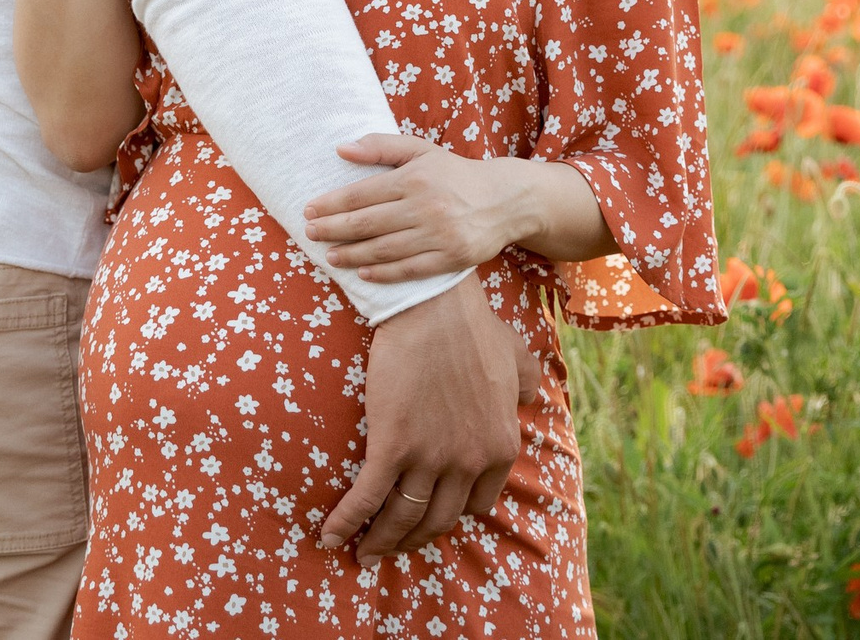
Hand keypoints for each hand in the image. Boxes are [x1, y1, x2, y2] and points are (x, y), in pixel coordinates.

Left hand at [303, 133, 535, 281]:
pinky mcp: (452, 258)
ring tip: (330, 257)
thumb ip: (381, 146)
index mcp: (413, 178)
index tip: (309, 210)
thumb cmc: (454, 174)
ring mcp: (439, 234)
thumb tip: (341, 149)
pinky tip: (363, 273)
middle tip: (310, 234)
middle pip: (367, 223)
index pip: (361, 194)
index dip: (331, 204)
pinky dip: (384, 273)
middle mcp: (424, 206)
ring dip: (352, 254)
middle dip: (333, 230)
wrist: (505, 199)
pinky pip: (410, 270)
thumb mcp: (421, 150)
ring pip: (384, 249)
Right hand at [321, 278, 527, 560]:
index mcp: (499, 447)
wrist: (433, 307)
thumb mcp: (516, 358)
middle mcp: (468, 462)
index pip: (475, 504)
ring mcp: (430, 457)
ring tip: (364, 552)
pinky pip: (367, 498)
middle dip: (413, 539)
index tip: (431, 515)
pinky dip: (346, 521)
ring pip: (403, 517)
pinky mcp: (392, 445)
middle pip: (438, 520)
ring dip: (381, 541)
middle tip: (393, 544)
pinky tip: (330, 535)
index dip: (450, 513)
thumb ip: (527, 384)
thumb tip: (530, 397)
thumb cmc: (472, 326)